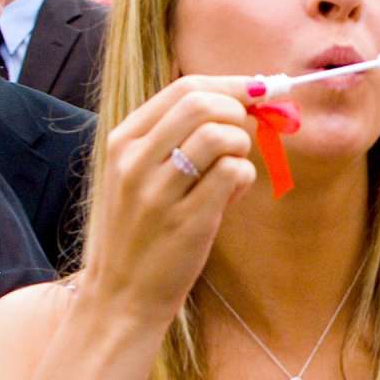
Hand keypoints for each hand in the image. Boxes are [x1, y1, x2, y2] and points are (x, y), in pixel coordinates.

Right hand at [82, 75, 257, 324]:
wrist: (121, 295)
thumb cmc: (140, 230)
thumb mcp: (137, 174)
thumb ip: (175, 137)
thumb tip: (239, 100)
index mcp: (123, 141)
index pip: (183, 88)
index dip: (230, 84)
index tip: (258, 89)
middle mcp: (135, 161)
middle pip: (202, 103)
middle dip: (238, 112)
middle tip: (244, 134)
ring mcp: (159, 192)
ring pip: (220, 135)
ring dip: (241, 147)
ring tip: (231, 171)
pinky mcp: (187, 221)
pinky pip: (233, 174)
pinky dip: (243, 178)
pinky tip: (229, 197)